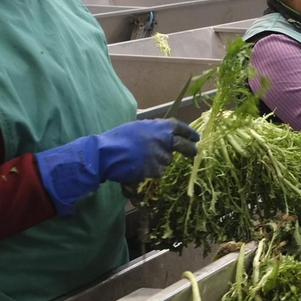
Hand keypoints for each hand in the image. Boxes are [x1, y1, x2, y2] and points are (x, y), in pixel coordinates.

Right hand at [36, 119, 199, 214]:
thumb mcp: (139, 127)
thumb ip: (154, 131)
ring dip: (160, 162)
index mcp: (161, 127)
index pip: (182, 128)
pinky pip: (157, 173)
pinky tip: (138, 168)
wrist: (105, 153)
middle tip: (194, 153)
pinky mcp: (154, 171)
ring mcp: (160, 157)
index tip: (196, 138)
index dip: (190, 133)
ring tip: (142, 159)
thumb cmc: (118, 138)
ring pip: (167, 162)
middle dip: (190, 150)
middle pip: (184, 146)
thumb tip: (165, 135)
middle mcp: (165, 141)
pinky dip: (150, 172)